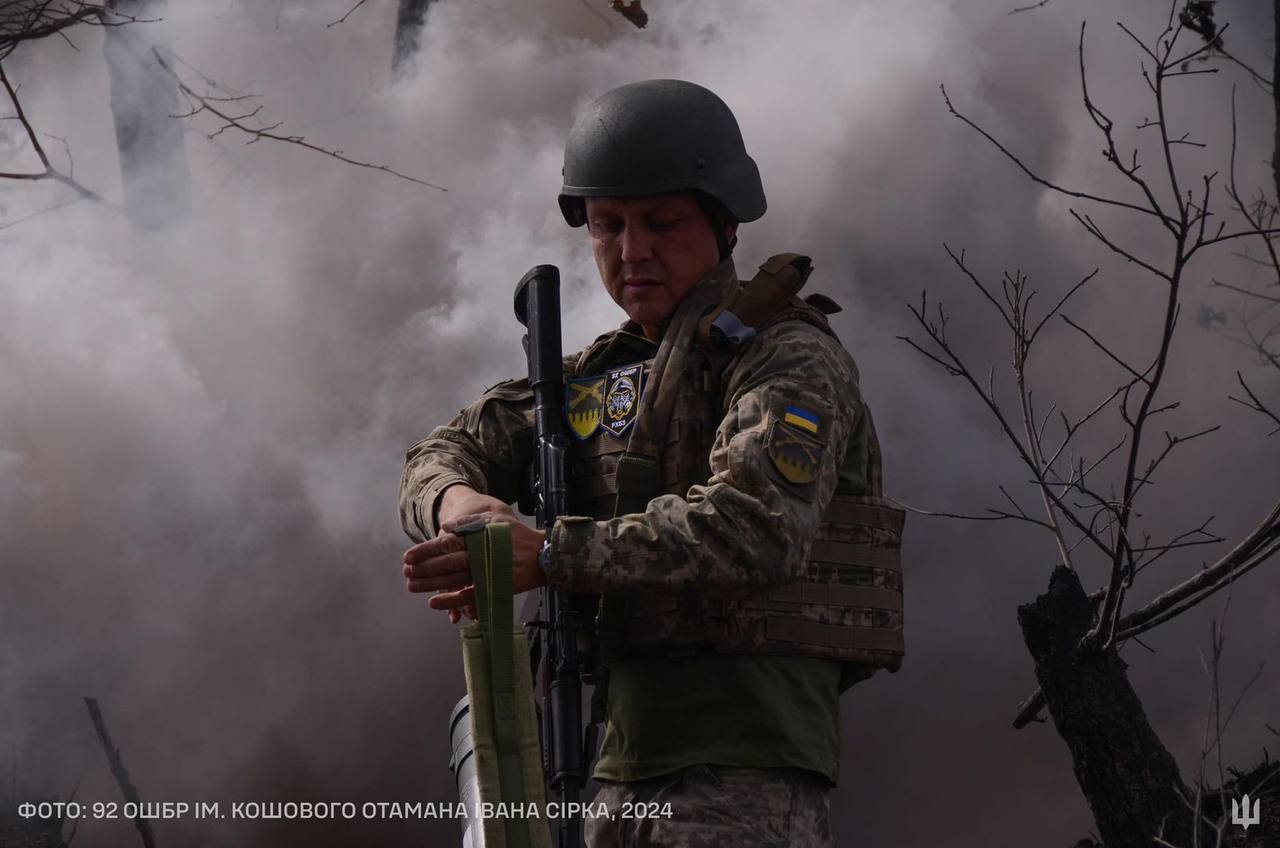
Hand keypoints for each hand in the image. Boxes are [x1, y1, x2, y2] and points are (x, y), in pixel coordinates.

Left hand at [403, 495, 547, 623]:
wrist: (542, 556)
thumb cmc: (518, 536)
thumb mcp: (495, 519)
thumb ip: (470, 522)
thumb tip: (446, 527)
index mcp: (478, 538)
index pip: (446, 544)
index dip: (425, 551)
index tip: (408, 556)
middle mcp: (479, 556)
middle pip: (446, 563)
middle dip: (423, 568)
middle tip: (405, 572)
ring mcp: (486, 574)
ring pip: (453, 580)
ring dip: (431, 584)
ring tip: (412, 586)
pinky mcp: (492, 588)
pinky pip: (468, 596)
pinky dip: (451, 600)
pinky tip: (434, 602)